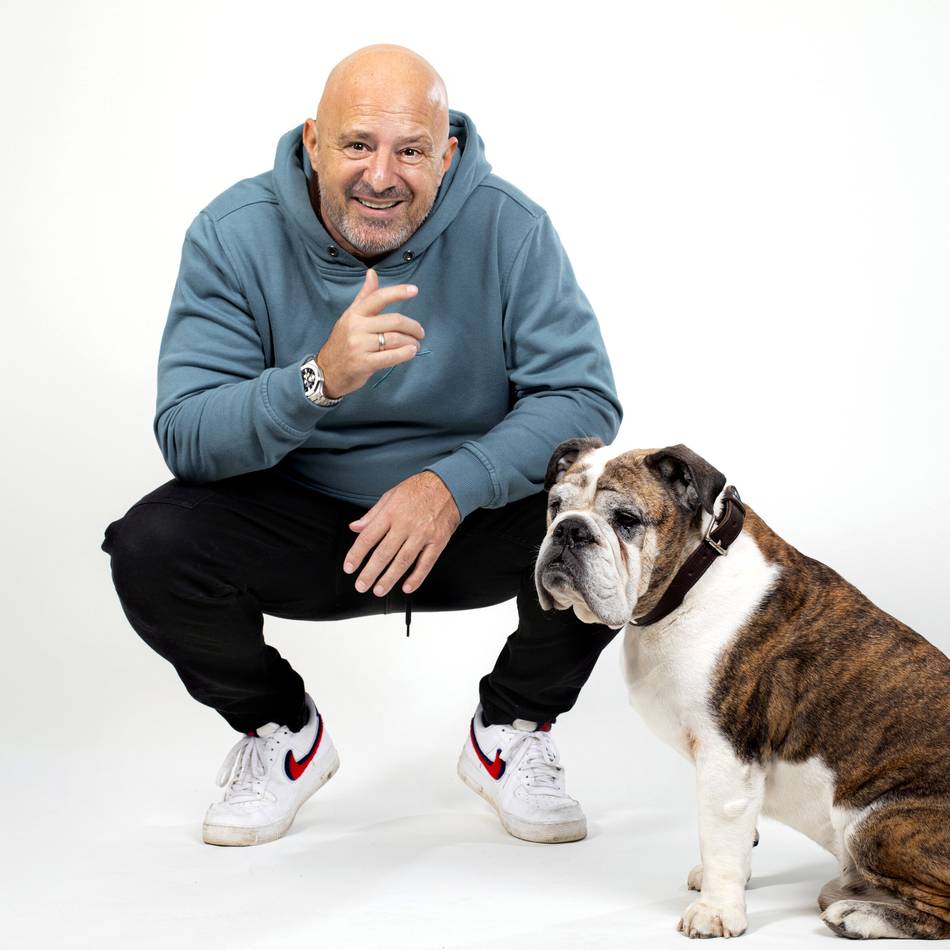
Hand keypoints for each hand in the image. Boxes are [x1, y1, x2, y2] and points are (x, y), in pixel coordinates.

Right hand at [317, 268, 423, 398]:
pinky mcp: (363, 363)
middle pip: (394, 321)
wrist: (326, 371)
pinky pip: (390, 356)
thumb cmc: (342, 342)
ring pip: (395, 339)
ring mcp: (359, 345)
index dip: (398, 292)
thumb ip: (364, 297)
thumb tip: (372, 273)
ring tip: (415, 345)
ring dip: (411, 342)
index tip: (415, 290)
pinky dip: (405, 354)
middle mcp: (356, 327)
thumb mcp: (350, 317)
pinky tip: (411, 352)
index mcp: (355, 313)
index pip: (378, 298)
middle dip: (412, 327)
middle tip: (420, 333)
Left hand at [344, 471, 460, 596]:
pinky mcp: (438, 541)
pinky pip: (426, 563)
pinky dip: (417, 577)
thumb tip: (355, 527)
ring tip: (379, 590)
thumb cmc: (418, 490)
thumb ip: (372, 515)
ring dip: (389, 578)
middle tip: (361, 585)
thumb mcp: (390, 495)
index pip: (368, 537)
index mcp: (391, 512)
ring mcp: (423, 534)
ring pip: (403, 561)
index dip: (356, 554)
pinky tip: (407, 587)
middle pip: (384, 553)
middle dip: (370, 572)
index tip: (349, 567)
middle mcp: (406, 524)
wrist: (449, 485)